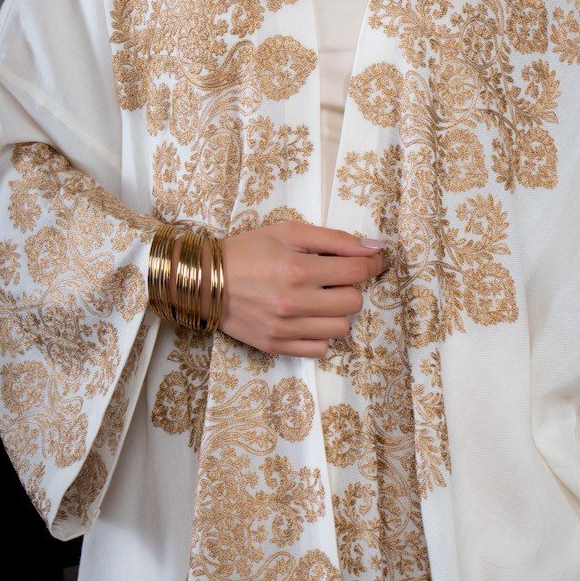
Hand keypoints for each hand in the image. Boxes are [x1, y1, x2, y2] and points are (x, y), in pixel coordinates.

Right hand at [205, 222, 389, 358]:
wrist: (203, 281)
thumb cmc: (247, 251)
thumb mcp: (289, 231)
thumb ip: (335, 239)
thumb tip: (376, 248)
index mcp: (298, 269)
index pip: (358, 272)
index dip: (372, 264)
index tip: (373, 261)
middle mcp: (294, 302)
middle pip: (354, 303)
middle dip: (349, 287)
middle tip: (331, 278)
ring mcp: (284, 329)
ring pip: (341, 329)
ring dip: (336, 312)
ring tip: (318, 298)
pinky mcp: (275, 346)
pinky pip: (319, 349)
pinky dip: (319, 334)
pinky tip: (306, 318)